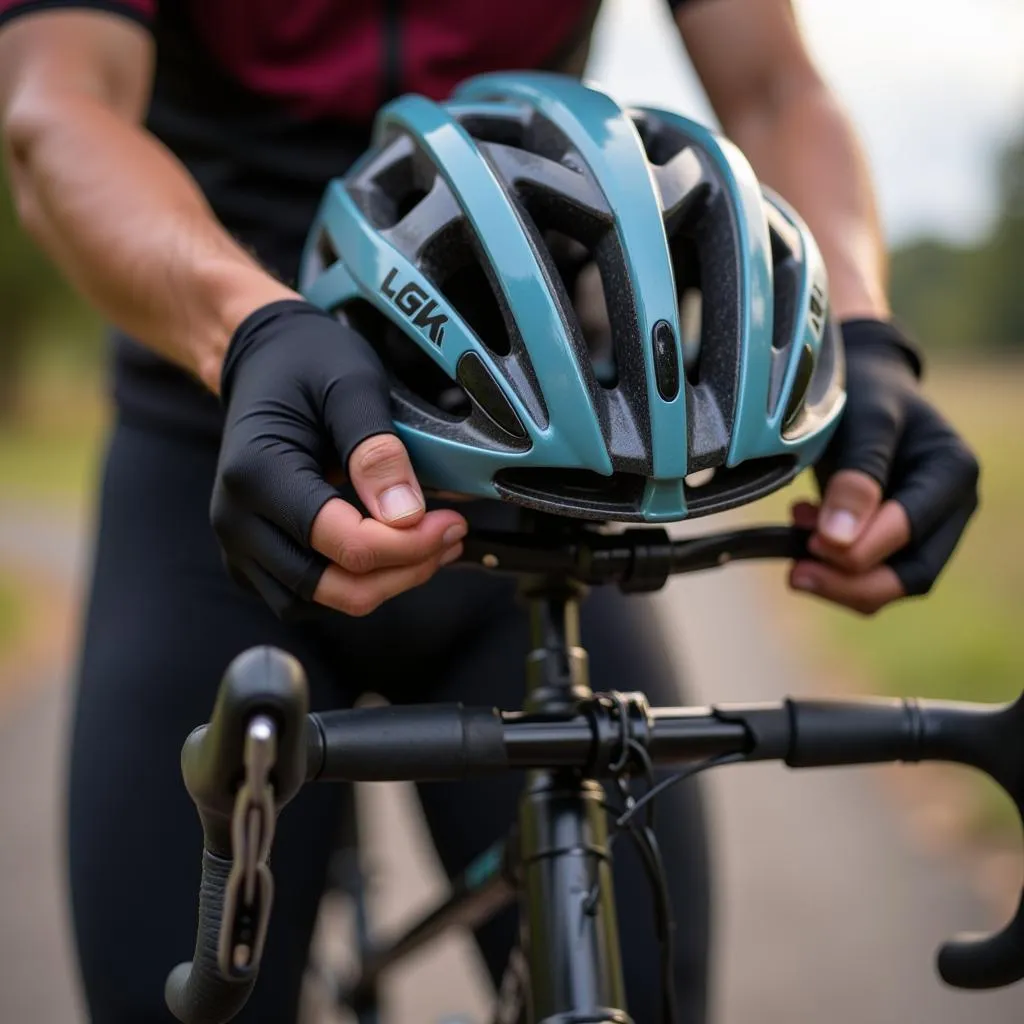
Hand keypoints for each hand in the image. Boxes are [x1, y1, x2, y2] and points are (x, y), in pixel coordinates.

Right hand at [211, 300, 467, 617]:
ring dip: (383, 585)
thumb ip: (377, 451)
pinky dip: (355, 584)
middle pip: (333, 586)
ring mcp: (241, 545)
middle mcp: (237, 520)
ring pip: (321, 602)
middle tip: (449, 537)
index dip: (408, 544)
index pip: (341, 542)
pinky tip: (392, 554)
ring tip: (428, 548)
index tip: (451, 523)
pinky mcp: (254, 558)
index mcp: (257, 474)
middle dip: (403, 570)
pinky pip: (309, 596)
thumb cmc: (304, 363)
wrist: (261, 362)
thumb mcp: (351, 386)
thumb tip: (406, 516)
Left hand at [788, 319, 978, 614]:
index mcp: (952, 472)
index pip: (913, 531)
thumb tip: (837, 541)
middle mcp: (949, 507)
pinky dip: (830, 570)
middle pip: (912, 574)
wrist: (858, 385)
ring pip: (889, 584)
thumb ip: (856, 475)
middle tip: (796, 573)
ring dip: (836, 581)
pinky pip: (867, 574)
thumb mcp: (862, 420)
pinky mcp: (894, 539)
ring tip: (794, 553)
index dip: (864, 549)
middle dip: (851, 583)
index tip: (813, 543)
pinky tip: (800, 537)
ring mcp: (925, 528)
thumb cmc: (864, 393)